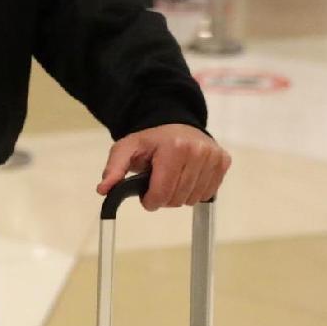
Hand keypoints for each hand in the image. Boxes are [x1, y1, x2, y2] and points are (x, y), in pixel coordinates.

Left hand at [97, 124, 231, 210]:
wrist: (176, 125)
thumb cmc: (151, 141)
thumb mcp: (127, 149)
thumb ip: (114, 169)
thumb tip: (103, 189)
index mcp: (174, 147)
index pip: (162, 193)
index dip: (150, 200)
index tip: (146, 195)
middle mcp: (197, 150)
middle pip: (177, 198)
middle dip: (164, 197)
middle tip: (158, 183)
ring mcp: (213, 156)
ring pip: (193, 198)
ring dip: (180, 195)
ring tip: (173, 178)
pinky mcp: (223, 161)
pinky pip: (209, 193)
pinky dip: (195, 191)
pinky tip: (187, 177)